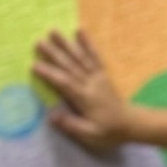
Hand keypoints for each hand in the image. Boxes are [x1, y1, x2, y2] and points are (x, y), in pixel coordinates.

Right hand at [31, 29, 133, 152]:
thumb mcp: (90, 135)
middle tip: (38, 41)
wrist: (132, 124)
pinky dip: (88, 43)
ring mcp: (98, 77)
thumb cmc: (109, 131)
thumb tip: (51, 115)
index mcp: (85, 98)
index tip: (34, 65)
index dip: (50, 74)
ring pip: (80, 58)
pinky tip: (80, 31)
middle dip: (54, 53)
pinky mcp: (103, 74)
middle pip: (70, 66)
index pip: (65, 83)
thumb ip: (71, 125)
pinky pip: (95, 56)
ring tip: (53, 31)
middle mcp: (91, 84)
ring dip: (66, 44)